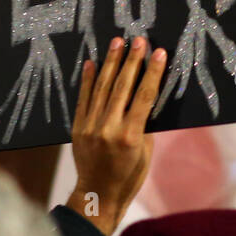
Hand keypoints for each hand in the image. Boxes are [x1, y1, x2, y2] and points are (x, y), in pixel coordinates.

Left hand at [65, 36, 166, 235]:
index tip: (158, 52)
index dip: (152, 72)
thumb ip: (144, 123)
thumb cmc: (129, 176)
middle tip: (138, 39)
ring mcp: (90, 126)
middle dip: (132, 61)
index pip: (144, 96)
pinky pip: (83, 98)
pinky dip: (87, 79)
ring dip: (111, 63)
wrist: (97, 195)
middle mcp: (109, 128)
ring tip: (117, 42)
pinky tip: (91, 62)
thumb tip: (145, 96)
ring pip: (102, 88)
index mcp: (131, 136)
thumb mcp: (145, 151)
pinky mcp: (77, 127)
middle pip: (122, 87)